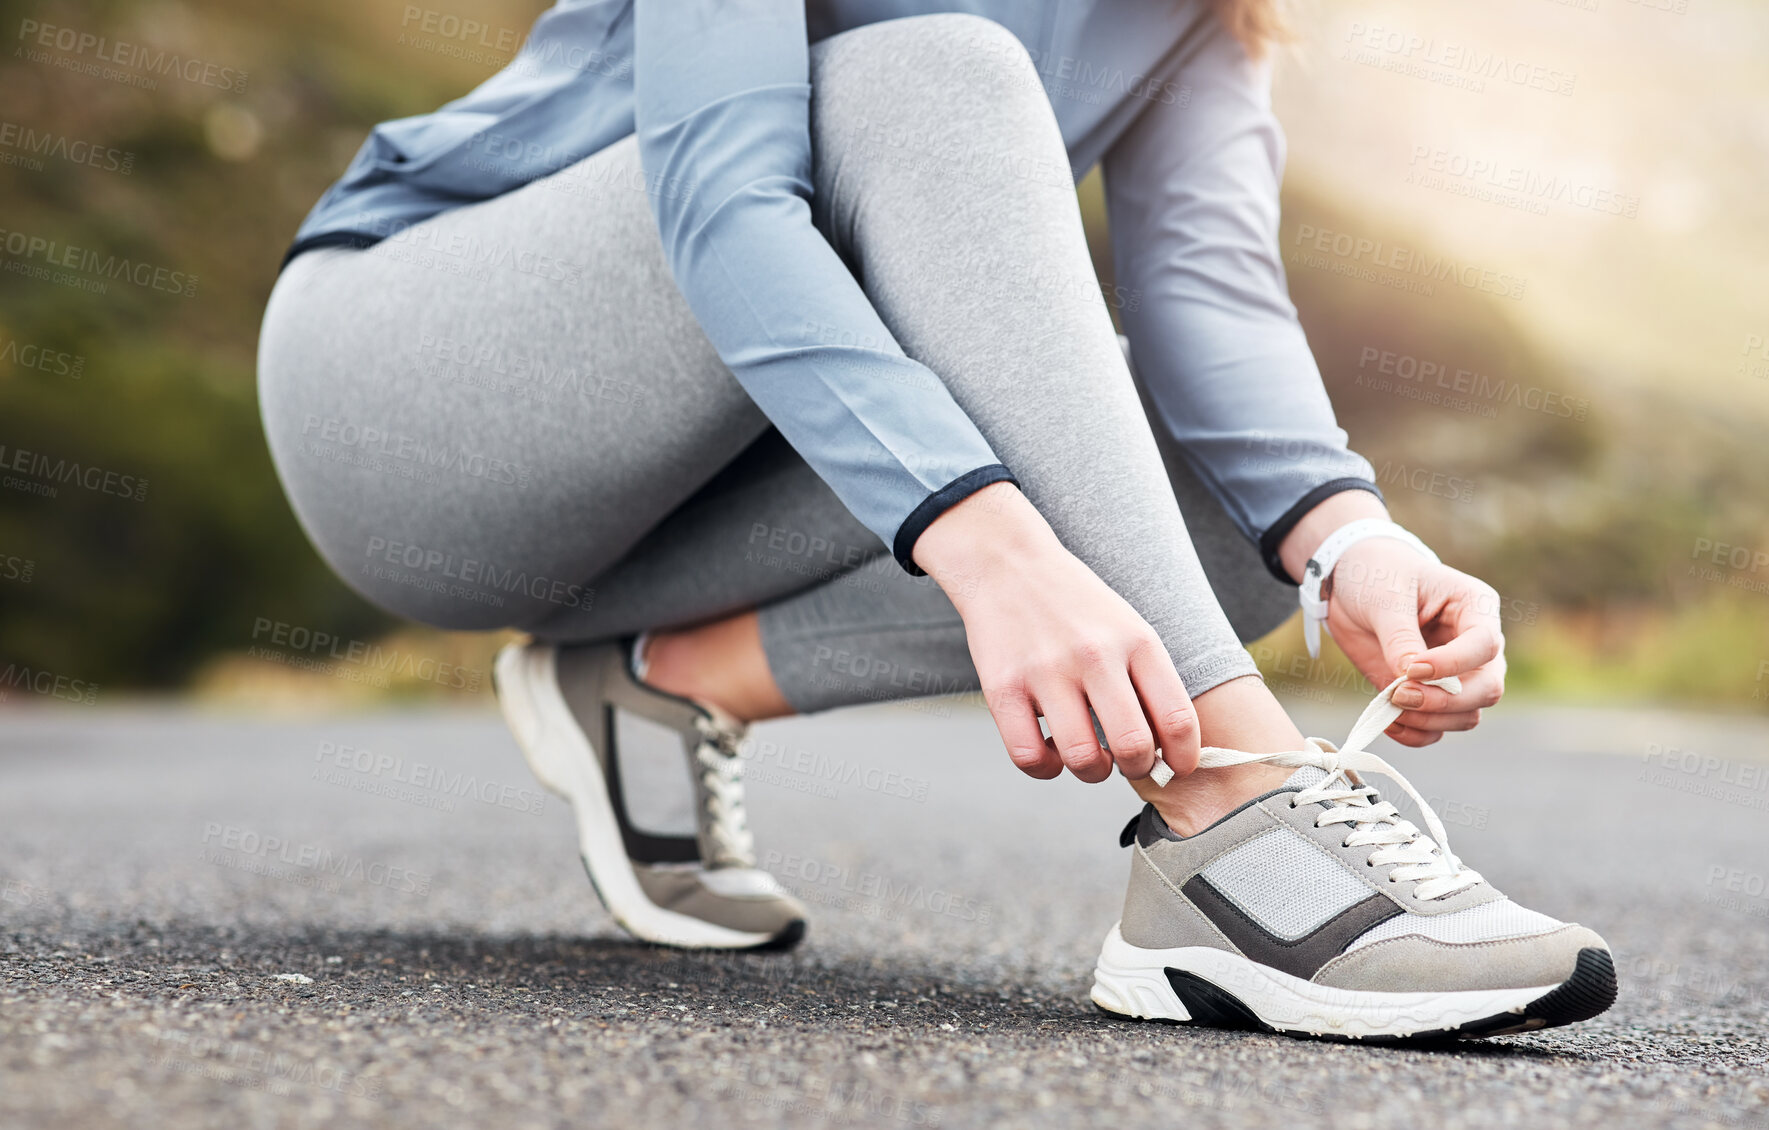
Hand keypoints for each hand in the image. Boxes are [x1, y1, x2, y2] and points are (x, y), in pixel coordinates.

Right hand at [912, 482, 1200, 782]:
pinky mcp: (1002, 687)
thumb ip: (1149, 679)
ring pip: (1083, 759)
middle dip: (1138, 769)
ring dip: (1093, 772)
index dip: (1184, 758)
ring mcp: (1046, 671)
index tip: (1177, 767)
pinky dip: (1045, 769)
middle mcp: (1095, 655)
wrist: (1005, 563)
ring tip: (1090, 758)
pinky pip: (1029, 757)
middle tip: (1130, 763)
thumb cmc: (1073, 604)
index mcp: (1136, 640)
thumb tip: (1170, 746)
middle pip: (1134, 747)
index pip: (1177, 718)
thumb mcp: (1127, 625)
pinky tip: (1049, 753)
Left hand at [1322, 537, 1505, 745]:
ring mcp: (1456, 674)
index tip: (1412, 669)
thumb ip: (1401, 638)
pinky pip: (1437, 729)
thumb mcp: (1385, 597)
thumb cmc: (1376, 574)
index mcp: (1475, 607)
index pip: (1485, 645)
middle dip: (1446, 702)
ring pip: (1466, 716)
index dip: (1453, 664)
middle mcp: (1474, 646)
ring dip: (1429, 720)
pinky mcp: (1430, 694)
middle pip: (1487, 689)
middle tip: (1400, 695)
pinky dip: (1415, 733)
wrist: (1349, 582)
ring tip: (1388, 703)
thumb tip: (1412, 679)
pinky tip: (1388, 722)